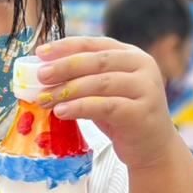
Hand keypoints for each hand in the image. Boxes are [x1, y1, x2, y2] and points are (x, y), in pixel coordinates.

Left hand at [35, 36, 176, 169]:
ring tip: (44, 98)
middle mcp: (142, 66)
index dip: (67, 46)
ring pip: (100, 83)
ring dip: (68, 90)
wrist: (153, 149)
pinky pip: (106, 106)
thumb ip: (84, 80)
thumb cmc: (123, 118)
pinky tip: (61, 112)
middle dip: (65, 67)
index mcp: (132, 55)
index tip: (40, 53)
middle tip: (40, 76)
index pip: (95, 43)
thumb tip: (44, 74)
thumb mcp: (104, 93)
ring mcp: (145, 89)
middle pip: (97, 61)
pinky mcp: (141, 113)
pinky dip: (80, 108)